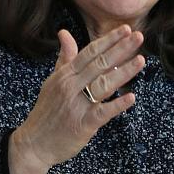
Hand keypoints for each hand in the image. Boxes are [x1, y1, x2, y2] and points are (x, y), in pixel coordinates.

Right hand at [11, 25, 144, 173]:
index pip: (90, 52)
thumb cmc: (47, 110)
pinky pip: (102, 112)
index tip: (125, 29)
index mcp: (65, 74)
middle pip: (99, 64)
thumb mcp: (53, 80)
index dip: (108, 40)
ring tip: (141, 60)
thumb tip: (64, 32)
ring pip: (103, 84)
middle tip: (139, 36)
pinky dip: (117, 105)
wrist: (33, 144)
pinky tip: (131, 97)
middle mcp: (71, 86)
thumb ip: (65, 57)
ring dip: (123, 72)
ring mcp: (77, 105)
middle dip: (120, 49)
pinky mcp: (83, 124)